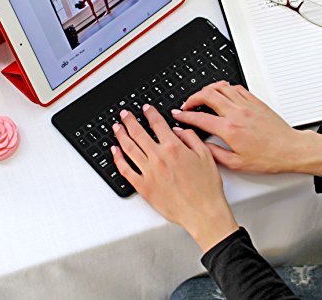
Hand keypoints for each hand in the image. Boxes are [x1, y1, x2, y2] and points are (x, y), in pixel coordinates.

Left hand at [111, 105, 238, 251]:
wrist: (203, 213)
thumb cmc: (207, 188)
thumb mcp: (206, 155)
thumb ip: (191, 138)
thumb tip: (178, 129)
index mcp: (173, 147)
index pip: (157, 123)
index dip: (150, 113)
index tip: (145, 108)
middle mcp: (158, 157)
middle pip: (138, 132)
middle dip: (129, 120)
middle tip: (124, 114)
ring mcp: (149, 172)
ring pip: (129, 148)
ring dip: (121, 135)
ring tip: (117, 127)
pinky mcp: (143, 187)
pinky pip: (125, 170)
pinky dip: (118, 158)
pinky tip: (115, 151)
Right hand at [171, 82, 321, 176]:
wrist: (290, 149)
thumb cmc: (268, 158)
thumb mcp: (237, 163)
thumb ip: (215, 154)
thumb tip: (202, 146)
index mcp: (229, 129)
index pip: (199, 117)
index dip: (184, 115)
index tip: (178, 114)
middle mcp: (236, 113)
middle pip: (207, 94)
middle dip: (192, 97)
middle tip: (187, 104)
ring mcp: (246, 105)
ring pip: (220, 87)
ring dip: (207, 90)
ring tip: (201, 96)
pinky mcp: (255, 102)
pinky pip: (235, 88)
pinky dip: (224, 88)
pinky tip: (222, 94)